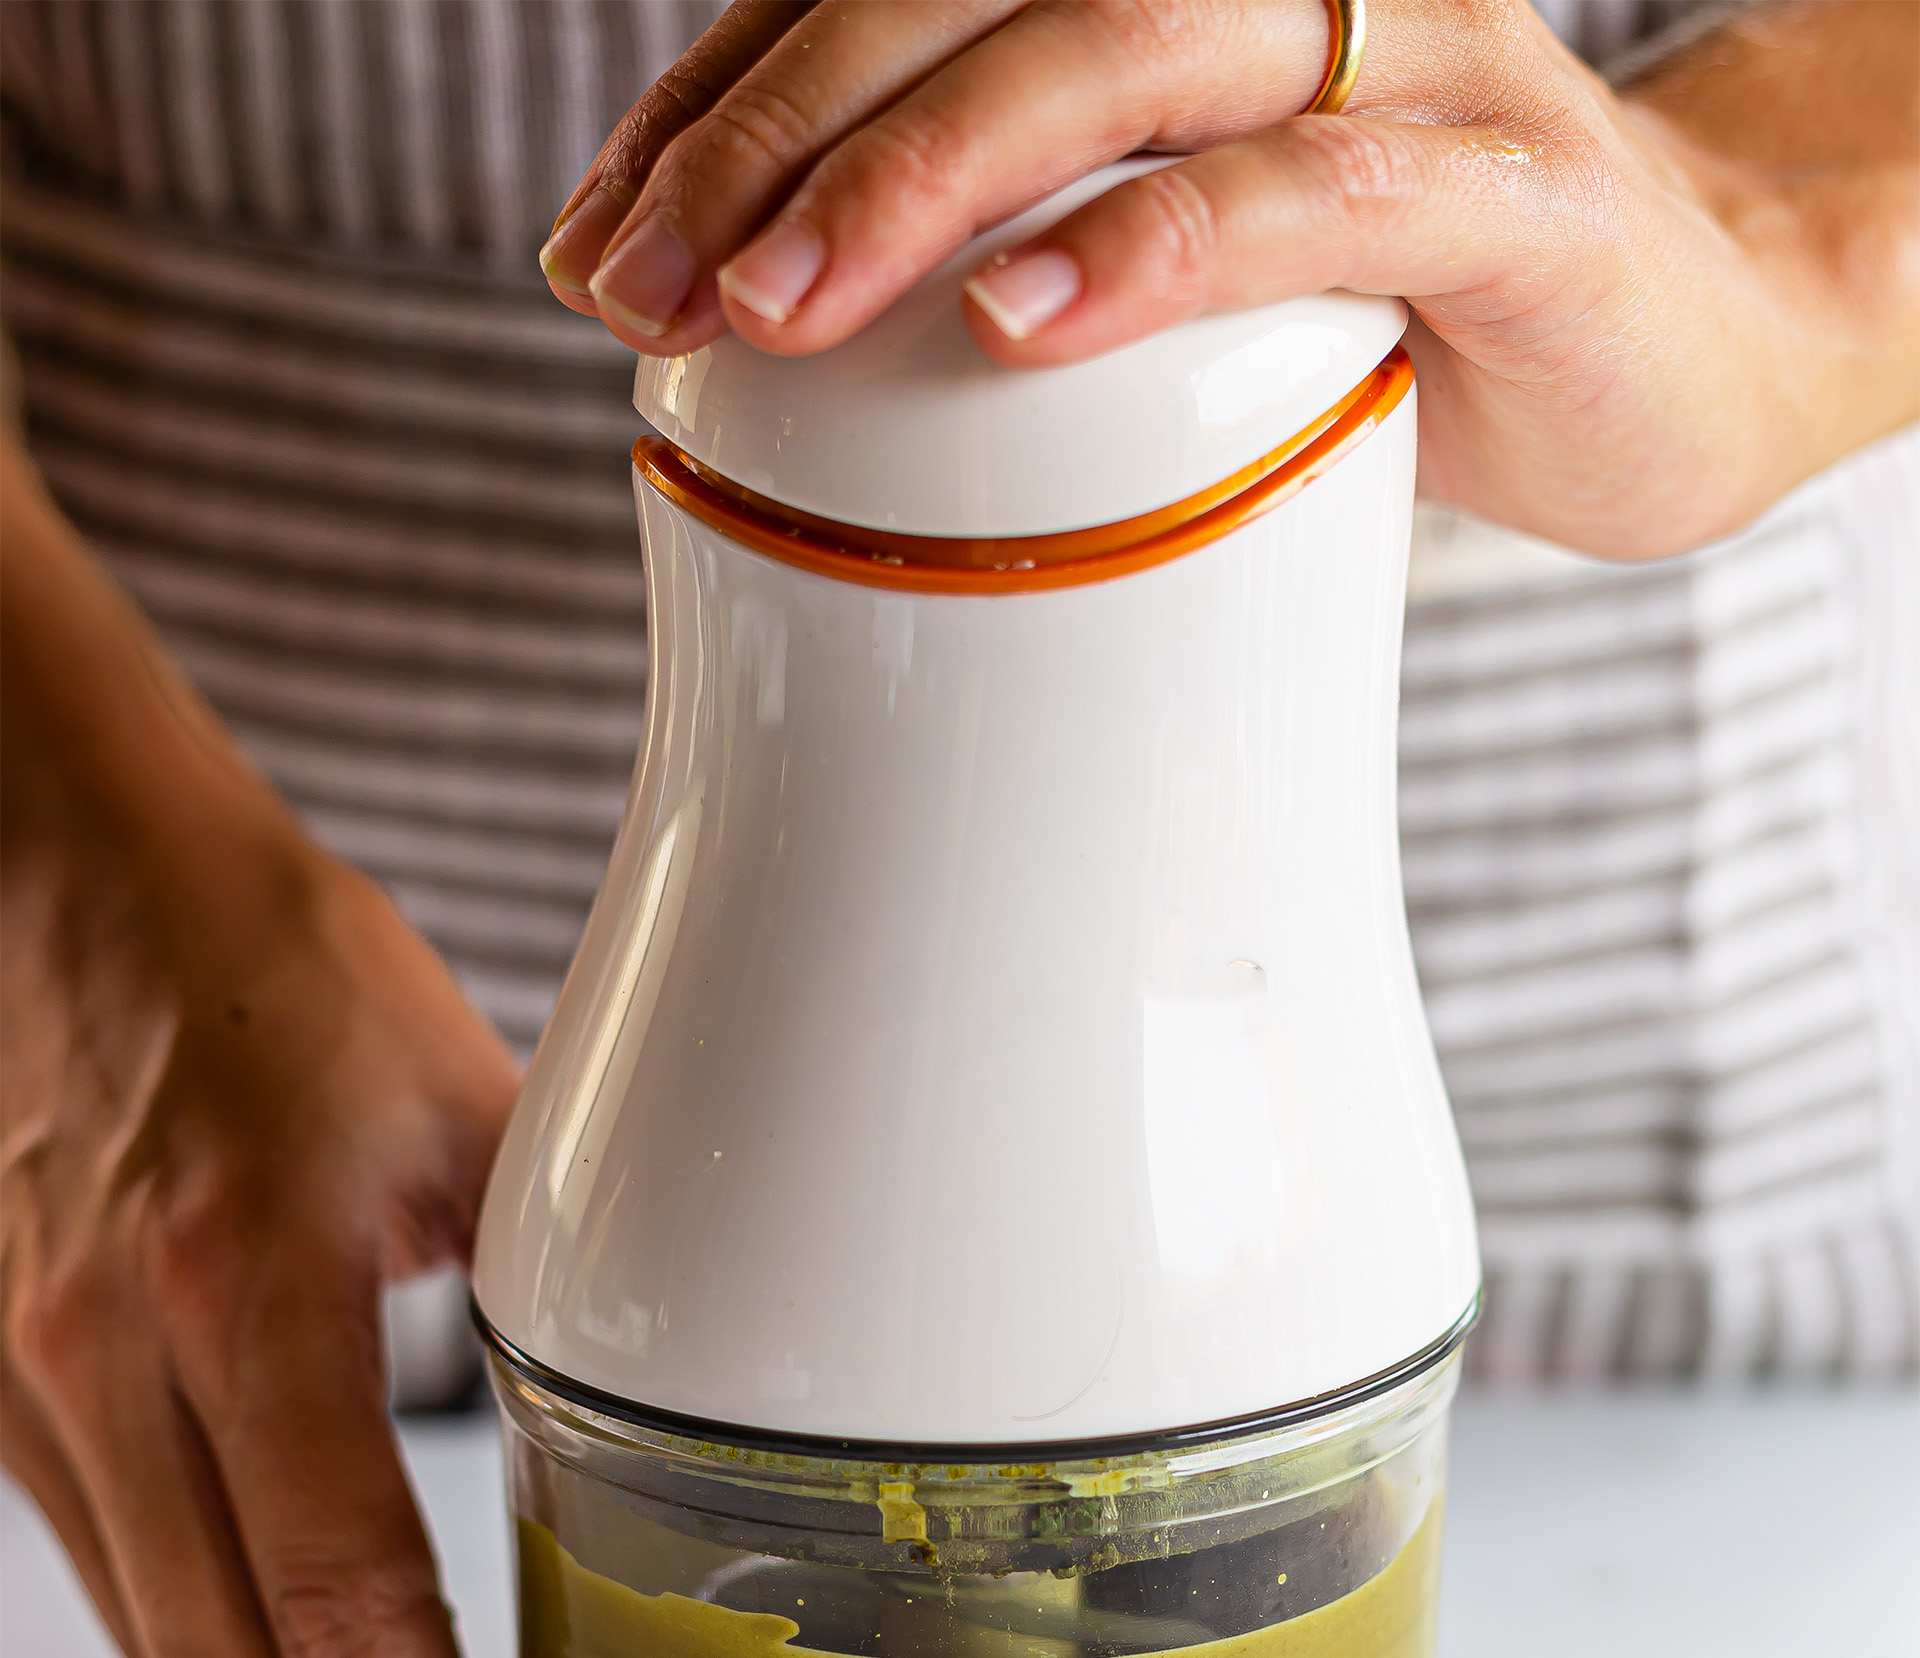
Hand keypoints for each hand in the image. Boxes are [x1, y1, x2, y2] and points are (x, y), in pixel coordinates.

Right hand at [1, 442, 560, 1657]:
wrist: (43, 854)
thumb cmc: (253, 950)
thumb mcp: (453, 1089)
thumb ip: (562, 1253)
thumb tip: (685, 1385)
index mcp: (241, 1286)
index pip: (340, 1612)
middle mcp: (105, 1366)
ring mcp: (30, 1389)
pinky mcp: (8, 1392)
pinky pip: (117, 1588)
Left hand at [540, 0, 1919, 559]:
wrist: (1686, 334)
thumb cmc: (1397, 319)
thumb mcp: (1173, 286)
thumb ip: (1017, 265)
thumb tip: (779, 332)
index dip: (721, 103)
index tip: (593, 240)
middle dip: (774, 131)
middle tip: (637, 281)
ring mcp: (1389, 52)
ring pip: (1115, 48)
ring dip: (922, 169)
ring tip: (772, 304)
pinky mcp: (1503, 179)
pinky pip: (1309, 195)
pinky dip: (1158, 252)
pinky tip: (1018, 329)